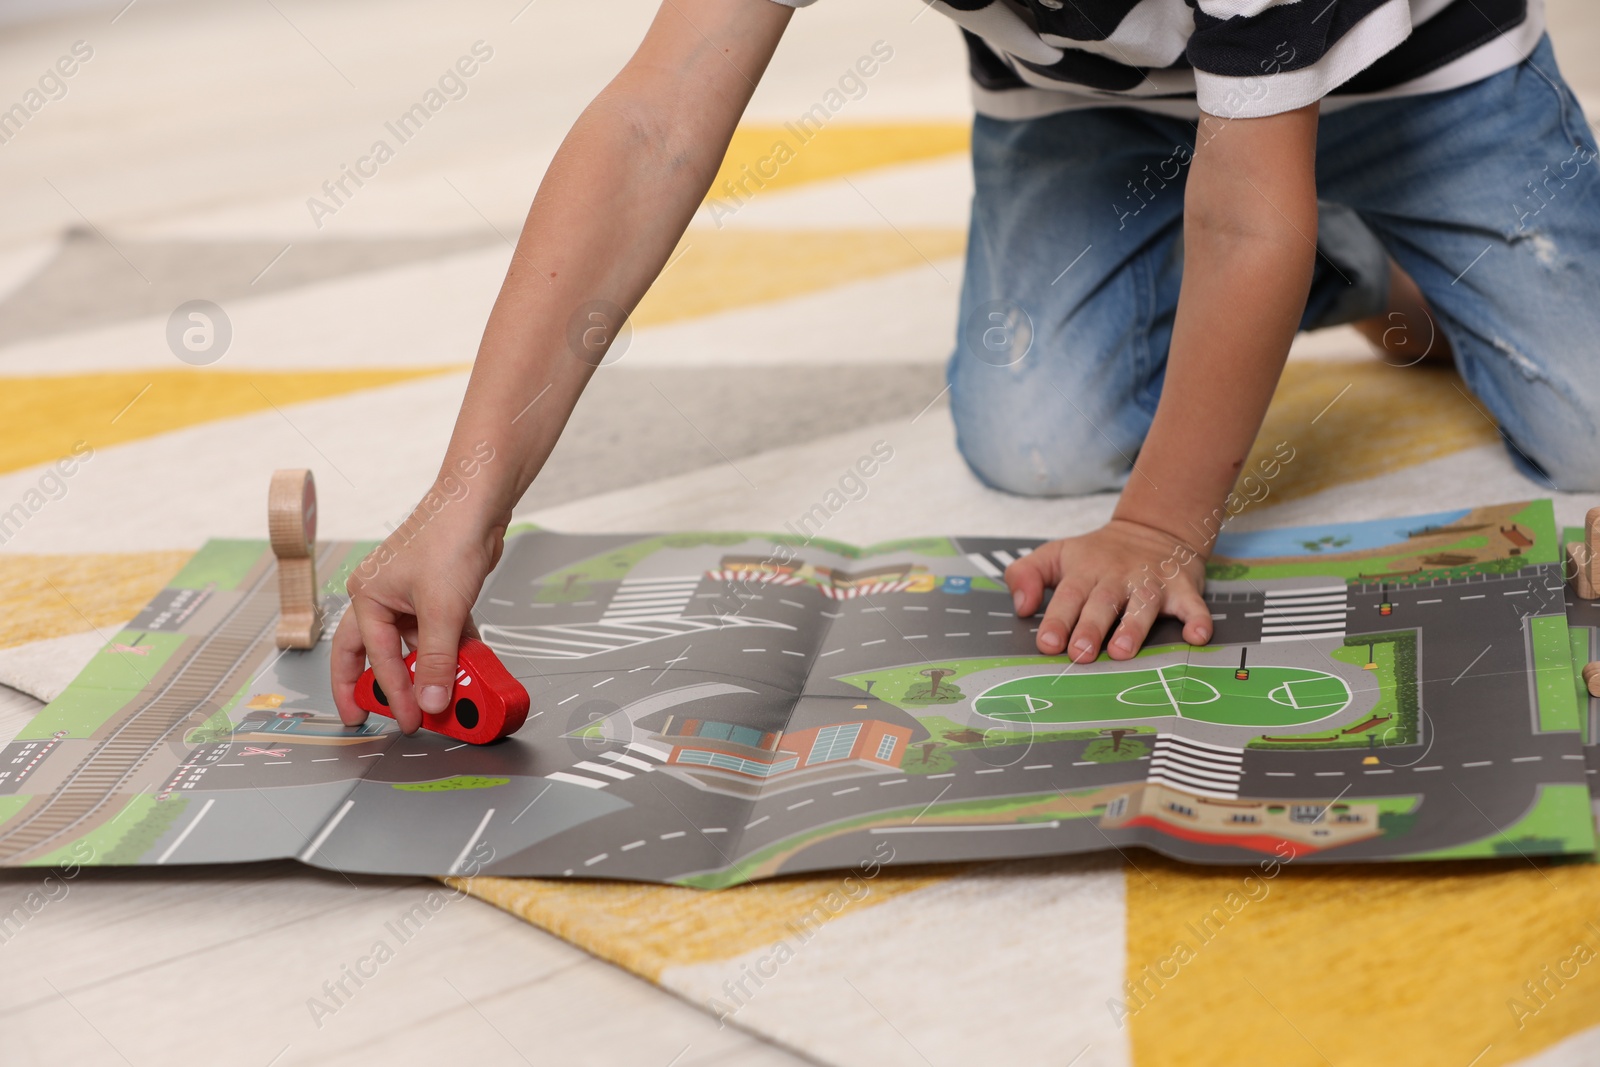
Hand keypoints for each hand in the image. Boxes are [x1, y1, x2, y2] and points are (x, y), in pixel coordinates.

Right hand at [330, 486, 508, 733]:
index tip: (407, 721)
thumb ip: (435, 661)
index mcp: (367, 597)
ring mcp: (408, 595)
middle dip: (373, 687)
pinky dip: (449, 650)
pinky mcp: (435, 593)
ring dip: (424, 669)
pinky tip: (463, 667)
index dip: (393, 694)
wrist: (478, 503)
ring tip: (436, 699)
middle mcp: (381, 596)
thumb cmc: (448, 538)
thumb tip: (429, 701)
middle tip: (369, 717)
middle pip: (371, 653)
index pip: (377, 659)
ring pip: (410, 645)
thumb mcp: (442, 610)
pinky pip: (436, 632)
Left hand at [1005, 518, 1212, 661]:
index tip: (1047, 644)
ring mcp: (1151, 583)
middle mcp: (1117, 577)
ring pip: (1142, 605)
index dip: (1057, 620)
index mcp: (1085, 570)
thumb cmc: (1097, 554)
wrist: (1153, 529)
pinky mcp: (1182, 589)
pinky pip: (1193, 605)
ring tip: (1122, 651)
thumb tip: (1021, 607)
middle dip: (1090, 628)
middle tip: (1080, 654)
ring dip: (1133, 628)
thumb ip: (1027, 574)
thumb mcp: (1056, 554)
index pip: (1067, 596)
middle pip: (1102, 603)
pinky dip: (1197, 620)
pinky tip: (1196, 637)